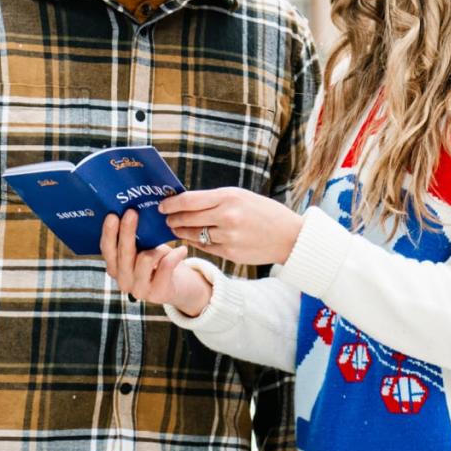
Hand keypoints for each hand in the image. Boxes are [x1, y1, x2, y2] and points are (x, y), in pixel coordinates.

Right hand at [100, 210, 211, 315]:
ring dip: (158, 248)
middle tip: (132, 212)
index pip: (107, 249)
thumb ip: (134, 237)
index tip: (112, 215)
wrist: (177, 287)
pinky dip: (175, 255)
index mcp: (115, 267)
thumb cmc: (158, 261)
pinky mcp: (157, 293)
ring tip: (166, 246)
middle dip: (127, 231)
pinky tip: (182, 250)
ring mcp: (139, 289)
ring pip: (145, 259)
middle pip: (123, 253)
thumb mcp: (143, 249)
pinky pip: (166, 266)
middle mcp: (123, 280)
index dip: (108, 233)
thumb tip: (131, 209)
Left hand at [159, 187, 304, 266]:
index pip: (189, 200)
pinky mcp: (230, 253)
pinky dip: (196, 242)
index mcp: (229, 197)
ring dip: (181, 232)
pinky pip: (205, 247)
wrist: (289, 236)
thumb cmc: (263, 211)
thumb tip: (186, 201)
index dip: (171, 203)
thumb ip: (215, 199)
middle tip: (166, 218)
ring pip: (193, 235)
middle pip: (187, 218)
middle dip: (173, 218)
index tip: (162, 205)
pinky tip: (192, 238)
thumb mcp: (241, 196)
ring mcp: (228, 237)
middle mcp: (227, 216)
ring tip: (176, 228)